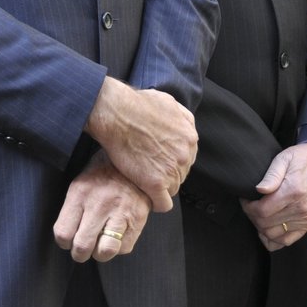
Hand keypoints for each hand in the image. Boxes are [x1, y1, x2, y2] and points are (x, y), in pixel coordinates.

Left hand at [52, 152, 149, 263]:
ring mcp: (120, 211)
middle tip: (83, 248)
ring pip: (105, 251)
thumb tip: (66, 238)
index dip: (64, 242)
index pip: (63, 233)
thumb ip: (72, 209)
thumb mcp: (81, 183)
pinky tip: (117, 235)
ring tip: (101, 244)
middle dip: (80, 254)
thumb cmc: (104, 173)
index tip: (69, 239)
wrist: (136, 158)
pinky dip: (119, 247)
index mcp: (80, 194)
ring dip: (100, 253)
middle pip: (82, 247)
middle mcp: (99, 204)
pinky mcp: (138, 218)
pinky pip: (124, 248)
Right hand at [84, 78, 196, 211]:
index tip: (159, 160)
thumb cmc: (137, 105)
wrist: (116, 114)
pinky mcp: (156, 183)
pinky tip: (147, 196)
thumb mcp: (169, 102)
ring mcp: (171, 170)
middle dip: (166, 173)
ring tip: (143, 179)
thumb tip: (185, 127)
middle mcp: (185, 155)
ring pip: (172, 189)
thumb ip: (183, 117)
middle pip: (181, 174)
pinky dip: (156, 203)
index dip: (172, 160)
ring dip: (159, 187)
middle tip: (148, 168)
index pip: (187, 158)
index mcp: (190, 137)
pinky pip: (163, 204)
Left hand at [240, 143, 306, 250]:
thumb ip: (271, 175)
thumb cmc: (303, 159)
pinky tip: (267, 229)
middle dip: (252, 216)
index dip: (248, 207)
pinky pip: (287, 241)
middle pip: (265, 224)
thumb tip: (259, 189)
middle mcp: (301, 208)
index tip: (246, 199)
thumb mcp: (284, 158)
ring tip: (259, 214)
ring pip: (273, 235)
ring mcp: (306, 218)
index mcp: (293, 191)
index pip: (262, 211)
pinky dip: (274, 239)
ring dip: (261, 227)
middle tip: (250, 205)